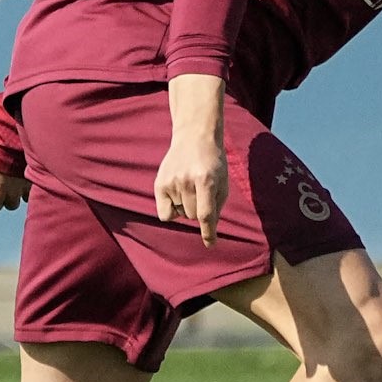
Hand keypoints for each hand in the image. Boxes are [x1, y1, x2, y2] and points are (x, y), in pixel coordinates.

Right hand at [155, 75, 228, 243]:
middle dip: (199, 211)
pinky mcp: (159, 184)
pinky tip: (177, 196)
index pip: (205, 214)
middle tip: (201, 192)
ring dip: (186, 208)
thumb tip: (208, 232)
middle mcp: (186, 181)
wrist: (194, 137)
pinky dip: (172, 211)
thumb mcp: (222, 182)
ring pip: (180, 215)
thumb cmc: (213, 163)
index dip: (208, 232)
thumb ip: (216, 207)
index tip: (210, 244)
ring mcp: (171, 182)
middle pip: (192, 216)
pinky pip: (165, 214)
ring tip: (189, 187)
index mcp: (206, 180)